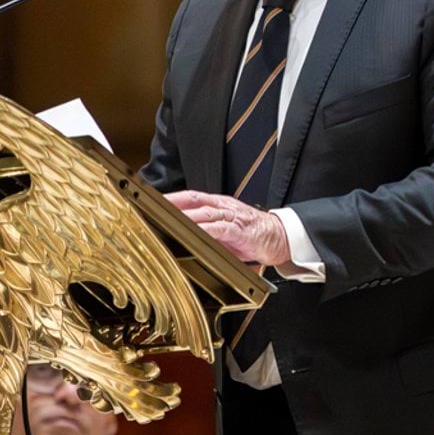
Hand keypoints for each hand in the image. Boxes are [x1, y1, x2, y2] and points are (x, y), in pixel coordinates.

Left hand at [166, 190, 290, 268]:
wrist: (281, 237)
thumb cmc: (252, 235)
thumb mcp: (225, 231)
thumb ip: (205, 231)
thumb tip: (181, 237)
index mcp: (220, 206)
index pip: (192, 197)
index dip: (172, 197)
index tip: (153, 201)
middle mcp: (225, 208)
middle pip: (195, 201)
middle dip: (174, 204)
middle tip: (154, 208)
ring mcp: (234, 218)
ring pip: (206, 213)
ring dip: (187, 216)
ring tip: (169, 220)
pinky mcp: (242, 232)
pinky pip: (222, 229)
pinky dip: (208, 230)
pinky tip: (196, 233)